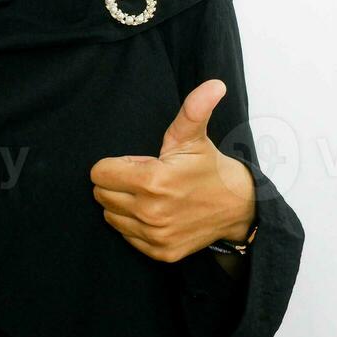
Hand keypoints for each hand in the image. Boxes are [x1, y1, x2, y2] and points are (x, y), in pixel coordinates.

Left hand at [89, 79, 257, 262]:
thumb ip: (194, 109)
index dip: (116, 164)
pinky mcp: (160, 252)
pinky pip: (126, 236)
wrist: (236, 206)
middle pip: (101, 195)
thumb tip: (214, 84)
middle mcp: (150, 212)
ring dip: (123, 205)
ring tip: (151, 196)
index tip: (140, 164)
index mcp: (152, 181)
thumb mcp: (194, 136)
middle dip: (117, 183)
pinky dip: (134, 225)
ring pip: (111, 217)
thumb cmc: (208, 167)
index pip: (99, 173)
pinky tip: (156, 213)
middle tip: (145, 179)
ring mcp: (155, 235)